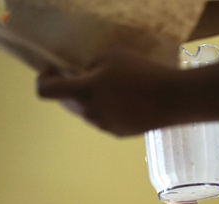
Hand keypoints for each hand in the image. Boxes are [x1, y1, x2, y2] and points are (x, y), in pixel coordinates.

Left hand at [36, 48, 182, 135]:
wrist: (174, 99)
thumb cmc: (143, 73)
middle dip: (69, 89)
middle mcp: (89, 113)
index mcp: (82, 92)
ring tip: (110, 90)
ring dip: (89, 101)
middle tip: (85, 77)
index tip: (55, 71)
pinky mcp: (120, 133)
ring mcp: (105, 126)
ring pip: (85, 113)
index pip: (45, 91)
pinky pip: (104, 120)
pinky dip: (106, 111)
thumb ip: (92, 66)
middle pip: (65, 103)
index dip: (44, 80)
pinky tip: (126, 103)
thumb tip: (89, 76)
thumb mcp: (111, 55)